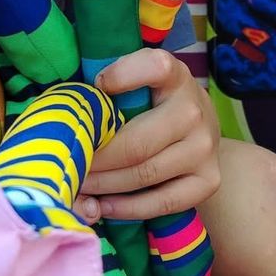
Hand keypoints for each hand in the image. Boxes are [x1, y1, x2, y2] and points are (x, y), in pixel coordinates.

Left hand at [75, 49, 220, 221]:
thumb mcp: (139, 79)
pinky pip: (163, 203)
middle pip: (136, 144)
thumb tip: (71, 110)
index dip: (121, 76)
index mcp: (175, 77)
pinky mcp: (209, 181)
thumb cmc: (154, 102)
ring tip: (78, 186)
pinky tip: (103, 206)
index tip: (95, 87)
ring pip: (144, 175)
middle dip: (95, 159)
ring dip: (104, 186)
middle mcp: (194, 111)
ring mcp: (205, 149)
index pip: (155, 67)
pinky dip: (127, 208)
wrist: (201, 127)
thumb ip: (112, 84)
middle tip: (67, 166)